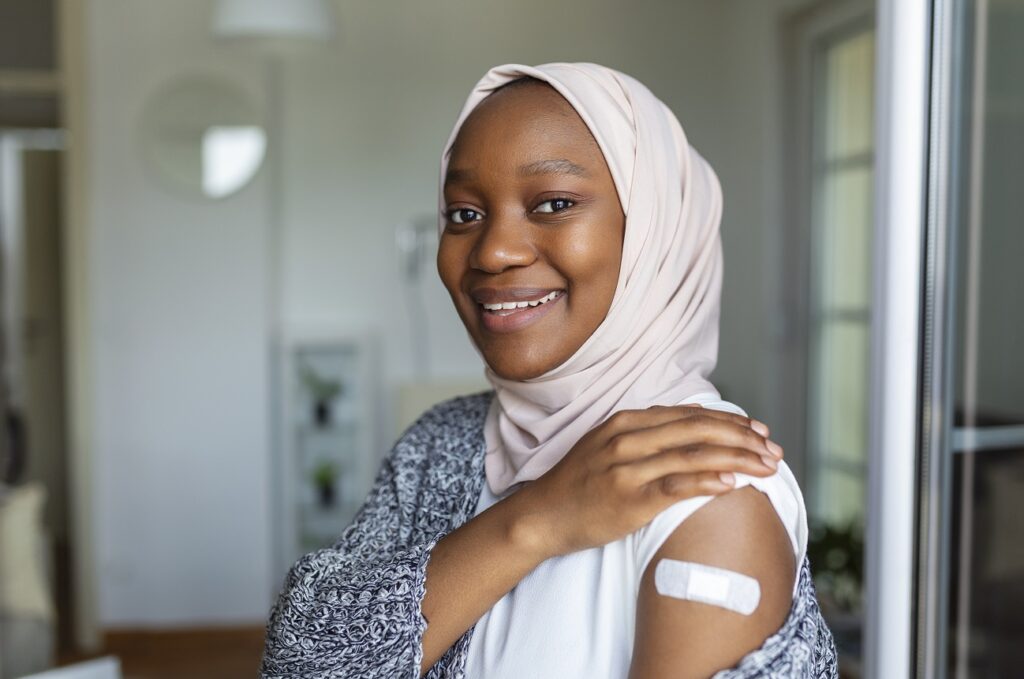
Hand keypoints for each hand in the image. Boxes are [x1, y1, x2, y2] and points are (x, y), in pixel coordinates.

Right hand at [512, 405, 783, 558]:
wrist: (541, 516)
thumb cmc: (578, 485)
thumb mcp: (607, 445)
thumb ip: (646, 435)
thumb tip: (691, 427)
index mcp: (626, 421)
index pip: (689, 415)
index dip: (729, 422)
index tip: (760, 431)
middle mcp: (628, 438)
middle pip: (698, 430)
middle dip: (742, 438)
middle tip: (773, 449)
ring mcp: (627, 467)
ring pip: (693, 455)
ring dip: (737, 459)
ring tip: (767, 466)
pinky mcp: (628, 498)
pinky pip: (676, 485)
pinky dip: (707, 481)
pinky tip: (732, 483)